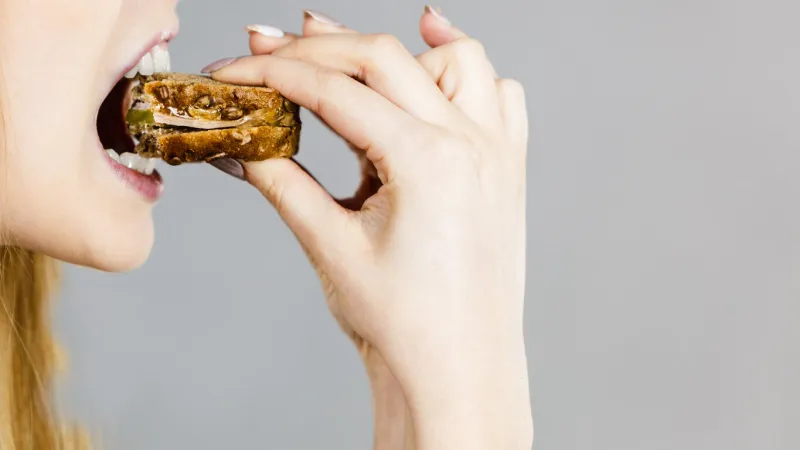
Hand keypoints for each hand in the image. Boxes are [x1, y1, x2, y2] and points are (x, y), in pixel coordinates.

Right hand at [208, 7, 530, 449]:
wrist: (457, 369)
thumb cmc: (405, 326)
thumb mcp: (331, 247)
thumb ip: (283, 182)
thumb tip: (243, 146)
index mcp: (426, 162)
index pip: (336, 90)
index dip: (275, 73)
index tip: (237, 69)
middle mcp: (471, 144)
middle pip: (385, 57)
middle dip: (319, 47)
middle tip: (269, 47)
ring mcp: (497, 152)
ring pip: (456, 60)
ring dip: (401, 49)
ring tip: (350, 56)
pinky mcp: (508, 168)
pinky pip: (500, 94)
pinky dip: (465, 73)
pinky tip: (432, 74)